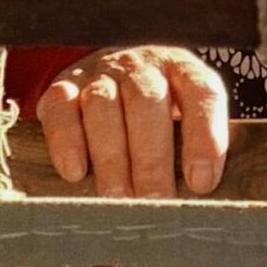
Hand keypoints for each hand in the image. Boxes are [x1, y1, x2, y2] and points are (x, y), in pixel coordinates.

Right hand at [37, 47, 229, 196]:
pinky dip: (66, 142)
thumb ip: (197, 146)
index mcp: (182, 69)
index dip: (204, 137)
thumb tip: (202, 192)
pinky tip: (75, 172)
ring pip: (103, 106)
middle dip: (152, 158)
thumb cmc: (158, 113)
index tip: (201, 183)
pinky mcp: (63, 86)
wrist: (111, 76)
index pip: (201, 92)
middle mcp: (142, 65)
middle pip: (147, 103)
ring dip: (112, 158)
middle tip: (155, 200)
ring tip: (118, 198)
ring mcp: (100, 72)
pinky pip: (61, 108)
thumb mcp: (186, 118)